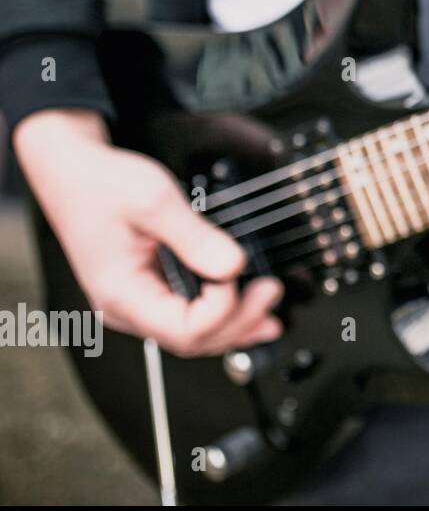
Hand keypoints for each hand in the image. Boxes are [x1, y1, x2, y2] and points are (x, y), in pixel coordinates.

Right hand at [14, 109, 282, 355]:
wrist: (74, 171)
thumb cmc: (102, 184)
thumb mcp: (154, 201)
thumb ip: (195, 237)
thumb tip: (233, 267)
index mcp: (122, 293)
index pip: (182, 329)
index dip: (221, 310)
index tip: (239, 276)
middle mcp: (127, 307)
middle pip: (192, 340)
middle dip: (239, 321)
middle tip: (272, 292)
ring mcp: (138, 301)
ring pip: (193, 334)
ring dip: (236, 324)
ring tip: (271, 307)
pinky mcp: (150, 289)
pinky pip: (188, 315)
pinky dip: (221, 314)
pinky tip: (247, 307)